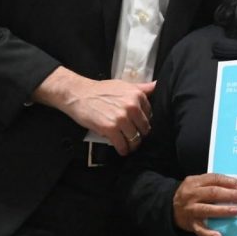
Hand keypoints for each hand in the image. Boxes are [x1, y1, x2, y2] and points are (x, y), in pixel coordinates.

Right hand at [32, 66, 154, 154]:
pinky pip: (122, 145)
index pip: (149, 115)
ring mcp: (122, 118)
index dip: (143, 122)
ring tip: (128, 146)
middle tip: (134, 137)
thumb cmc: (101, 90)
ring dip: (132, 145)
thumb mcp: (124, 85)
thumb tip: (157, 85)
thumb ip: (142, 88)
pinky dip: (123, 150)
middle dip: (140, 135)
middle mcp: (132, 107)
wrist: (79, 94)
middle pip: (144, 129)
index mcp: (137, 96)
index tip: (138, 126)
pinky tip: (121, 150)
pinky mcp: (111, 129)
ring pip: (135, 139)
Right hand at [172, 173, 236, 235]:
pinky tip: (219, 235)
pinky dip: (210, 233)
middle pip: (212, 193)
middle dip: (229, 195)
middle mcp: (192, 195)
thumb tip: (235, 187)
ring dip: (222, 210)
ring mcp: (190, 210)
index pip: (214, 179)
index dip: (229, 182)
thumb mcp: (196, 183)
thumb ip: (211, 183)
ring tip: (235, 211)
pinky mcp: (190, 223)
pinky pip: (200, 229)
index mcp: (194, 182)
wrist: (169, 207)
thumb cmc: (189, 194)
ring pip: (207, 210)